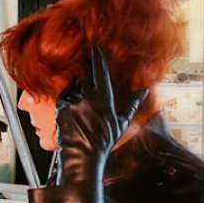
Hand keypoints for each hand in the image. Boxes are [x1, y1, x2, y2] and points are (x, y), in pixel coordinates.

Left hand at [54, 46, 146, 182]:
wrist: (82, 155)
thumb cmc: (104, 140)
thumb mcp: (121, 123)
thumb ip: (131, 104)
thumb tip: (143, 91)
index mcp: (103, 99)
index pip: (100, 73)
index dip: (98, 58)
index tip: (96, 48)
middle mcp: (85, 98)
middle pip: (86, 74)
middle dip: (87, 63)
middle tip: (87, 53)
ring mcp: (71, 102)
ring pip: (76, 86)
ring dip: (79, 82)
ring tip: (82, 79)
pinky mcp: (60, 108)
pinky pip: (64, 94)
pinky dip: (69, 89)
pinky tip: (72, 85)